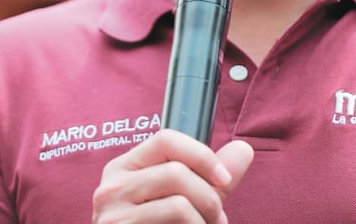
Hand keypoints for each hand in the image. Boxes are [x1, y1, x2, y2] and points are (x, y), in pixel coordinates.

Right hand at [92, 129, 253, 222]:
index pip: (166, 140)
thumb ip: (210, 176)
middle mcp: (112, 187)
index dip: (202, 155)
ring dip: (203, 220)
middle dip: (209, 197)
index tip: (225, 178)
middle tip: (216, 217)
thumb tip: (244, 149)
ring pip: (178, 204)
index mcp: (125, 167)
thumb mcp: (182, 198)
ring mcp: (113, 216)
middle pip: (176, 173)